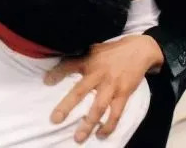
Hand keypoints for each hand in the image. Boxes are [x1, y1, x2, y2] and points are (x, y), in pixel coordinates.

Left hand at [45, 35, 162, 143]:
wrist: (140, 49)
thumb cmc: (113, 51)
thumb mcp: (94, 48)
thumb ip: (81, 56)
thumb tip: (62, 58)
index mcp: (89, 61)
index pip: (69, 65)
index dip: (57, 73)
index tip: (46, 81)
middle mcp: (98, 73)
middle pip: (80, 91)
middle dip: (67, 106)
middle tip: (55, 119)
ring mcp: (111, 85)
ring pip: (98, 107)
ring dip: (88, 124)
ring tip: (78, 138)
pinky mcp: (124, 93)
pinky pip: (116, 113)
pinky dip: (109, 126)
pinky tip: (101, 135)